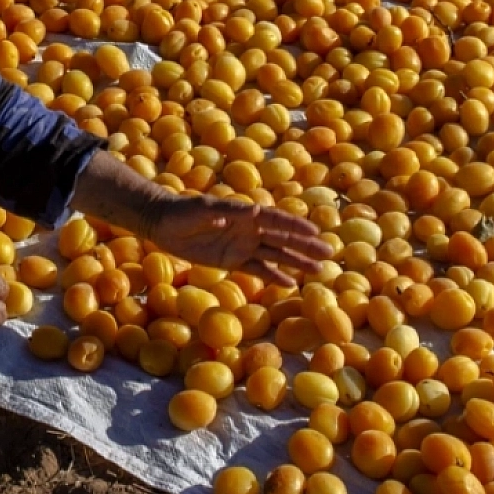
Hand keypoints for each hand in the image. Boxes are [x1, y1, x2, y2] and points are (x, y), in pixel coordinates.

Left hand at [144, 193, 332, 286]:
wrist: (163, 223)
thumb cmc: (182, 211)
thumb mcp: (202, 209)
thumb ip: (227, 211)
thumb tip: (255, 211)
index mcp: (245, 214)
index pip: (276, 220)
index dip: (296, 226)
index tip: (316, 232)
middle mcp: (249, 230)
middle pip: (283, 238)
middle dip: (305, 245)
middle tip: (329, 252)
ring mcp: (243, 246)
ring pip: (276, 255)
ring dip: (296, 261)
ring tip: (318, 270)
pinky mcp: (233, 261)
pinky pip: (258, 270)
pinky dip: (274, 276)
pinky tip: (289, 284)